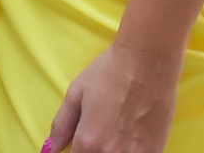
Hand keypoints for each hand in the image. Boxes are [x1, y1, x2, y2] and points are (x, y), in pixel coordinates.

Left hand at [44, 40, 182, 152]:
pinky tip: (131, 136)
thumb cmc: (110, 72)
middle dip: (92, 151)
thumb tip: (48, 149)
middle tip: (100, 132)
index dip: (77, 150)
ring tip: (116, 132)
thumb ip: (61, 126)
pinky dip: (131, 152)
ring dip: (111, 151)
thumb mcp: (76, 94)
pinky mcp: (155, 151)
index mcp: (88, 142)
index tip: (82, 141)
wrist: (148, 60)